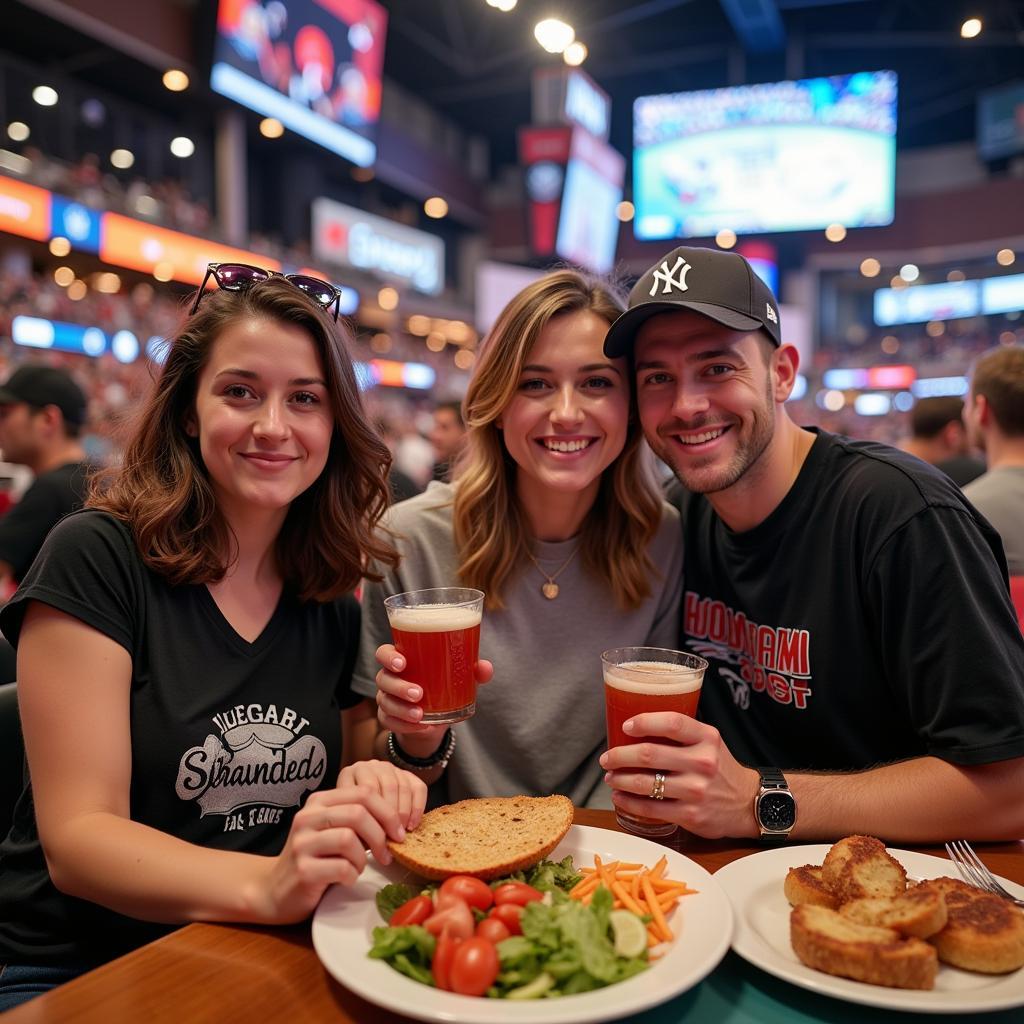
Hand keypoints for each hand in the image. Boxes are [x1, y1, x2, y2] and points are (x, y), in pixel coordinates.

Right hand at [259, 784, 406, 923]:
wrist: (274, 891)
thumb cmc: (314, 858)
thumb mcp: (332, 830)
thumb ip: (356, 819)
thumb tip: (396, 821)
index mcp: (319, 802)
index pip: (362, 793)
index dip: (387, 812)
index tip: (399, 832)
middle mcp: (307, 817)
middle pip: (358, 813)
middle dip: (380, 835)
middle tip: (387, 854)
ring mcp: (302, 843)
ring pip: (349, 839)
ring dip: (363, 858)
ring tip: (358, 867)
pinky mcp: (303, 870)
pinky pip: (342, 868)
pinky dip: (352, 875)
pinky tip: (346, 879)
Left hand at [338, 758, 426, 831]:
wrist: (358, 805)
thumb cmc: (351, 817)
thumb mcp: (346, 816)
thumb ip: (354, 823)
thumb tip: (370, 840)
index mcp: (350, 774)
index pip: (367, 790)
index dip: (375, 814)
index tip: (379, 836)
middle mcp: (370, 766)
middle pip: (388, 787)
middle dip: (392, 815)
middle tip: (393, 836)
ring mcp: (390, 768)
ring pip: (403, 787)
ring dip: (404, 813)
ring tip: (401, 832)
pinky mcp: (407, 774)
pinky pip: (418, 788)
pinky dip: (418, 807)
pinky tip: (413, 824)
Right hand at [373, 643, 492, 757]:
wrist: (434, 719)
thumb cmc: (443, 687)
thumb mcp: (459, 678)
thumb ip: (473, 671)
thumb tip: (485, 667)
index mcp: (403, 660)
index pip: (384, 653)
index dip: (388, 656)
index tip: (403, 663)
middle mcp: (390, 678)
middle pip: (383, 678)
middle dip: (399, 686)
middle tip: (419, 693)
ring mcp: (387, 699)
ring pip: (384, 701)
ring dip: (402, 709)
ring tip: (420, 714)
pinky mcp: (389, 719)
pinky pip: (389, 722)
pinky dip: (404, 725)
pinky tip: (420, 726)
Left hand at [599, 713, 759, 838]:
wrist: (748, 804)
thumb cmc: (721, 768)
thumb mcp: (709, 742)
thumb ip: (681, 733)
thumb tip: (637, 727)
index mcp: (707, 738)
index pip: (671, 722)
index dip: (644, 722)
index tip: (625, 726)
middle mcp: (702, 762)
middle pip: (649, 754)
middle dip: (619, 756)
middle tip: (607, 758)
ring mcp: (696, 790)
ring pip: (645, 783)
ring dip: (620, 780)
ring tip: (610, 778)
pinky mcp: (690, 815)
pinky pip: (650, 808)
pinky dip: (629, 802)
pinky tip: (620, 797)